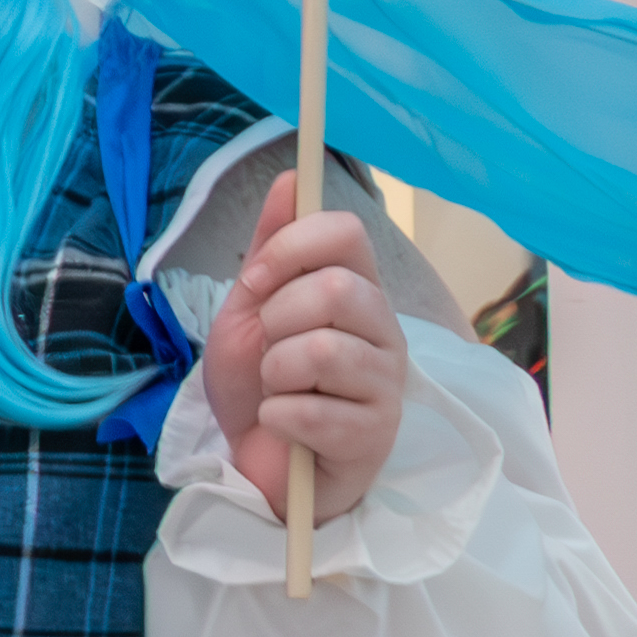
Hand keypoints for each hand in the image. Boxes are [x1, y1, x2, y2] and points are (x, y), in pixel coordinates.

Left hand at [201, 174, 408, 526]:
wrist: (255, 460)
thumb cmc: (261, 384)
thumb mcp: (250, 308)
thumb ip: (272, 248)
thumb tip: (292, 177)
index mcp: (357, 289)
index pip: (346, 231)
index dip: (289, 248)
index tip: (256, 283)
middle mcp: (383, 329)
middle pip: (336, 289)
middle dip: (277, 320)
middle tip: (270, 349)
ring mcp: (386, 384)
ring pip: (323, 351)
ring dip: (275, 374)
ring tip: (279, 390)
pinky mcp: (375, 435)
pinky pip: (312, 410)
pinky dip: (276, 417)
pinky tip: (283, 424)